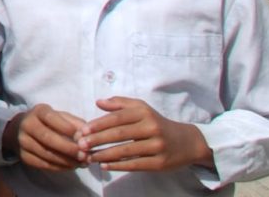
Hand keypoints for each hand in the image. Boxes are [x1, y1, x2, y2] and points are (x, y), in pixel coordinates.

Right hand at [11, 104, 89, 171]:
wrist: (24, 130)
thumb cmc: (50, 122)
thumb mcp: (62, 117)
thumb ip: (76, 124)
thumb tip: (86, 136)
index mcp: (38, 111)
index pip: (51, 118)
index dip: (66, 128)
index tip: (82, 138)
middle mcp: (27, 125)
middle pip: (47, 138)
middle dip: (68, 148)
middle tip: (84, 156)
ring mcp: (23, 141)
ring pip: (46, 154)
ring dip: (66, 161)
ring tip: (82, 163)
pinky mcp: (23, 156)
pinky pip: (43, 165)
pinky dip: (60, 168)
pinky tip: (71, 166)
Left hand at [82, 96, 210, 171]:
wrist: (187, 142)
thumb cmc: (158, 123)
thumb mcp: (142, 109)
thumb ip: (120, 104)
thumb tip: (98, 102)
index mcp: (144, 113)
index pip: (117, 118)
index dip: (99, 124)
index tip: (83, 130)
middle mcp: (152, 128)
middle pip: (120, 134)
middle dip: (98, 140)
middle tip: (81, 145)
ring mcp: (157, 146)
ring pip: (126, 150)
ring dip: (105, 154)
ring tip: (89, 156)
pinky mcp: (160, 162)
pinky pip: (136, 164)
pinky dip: (119, 166)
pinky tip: (105, 165)